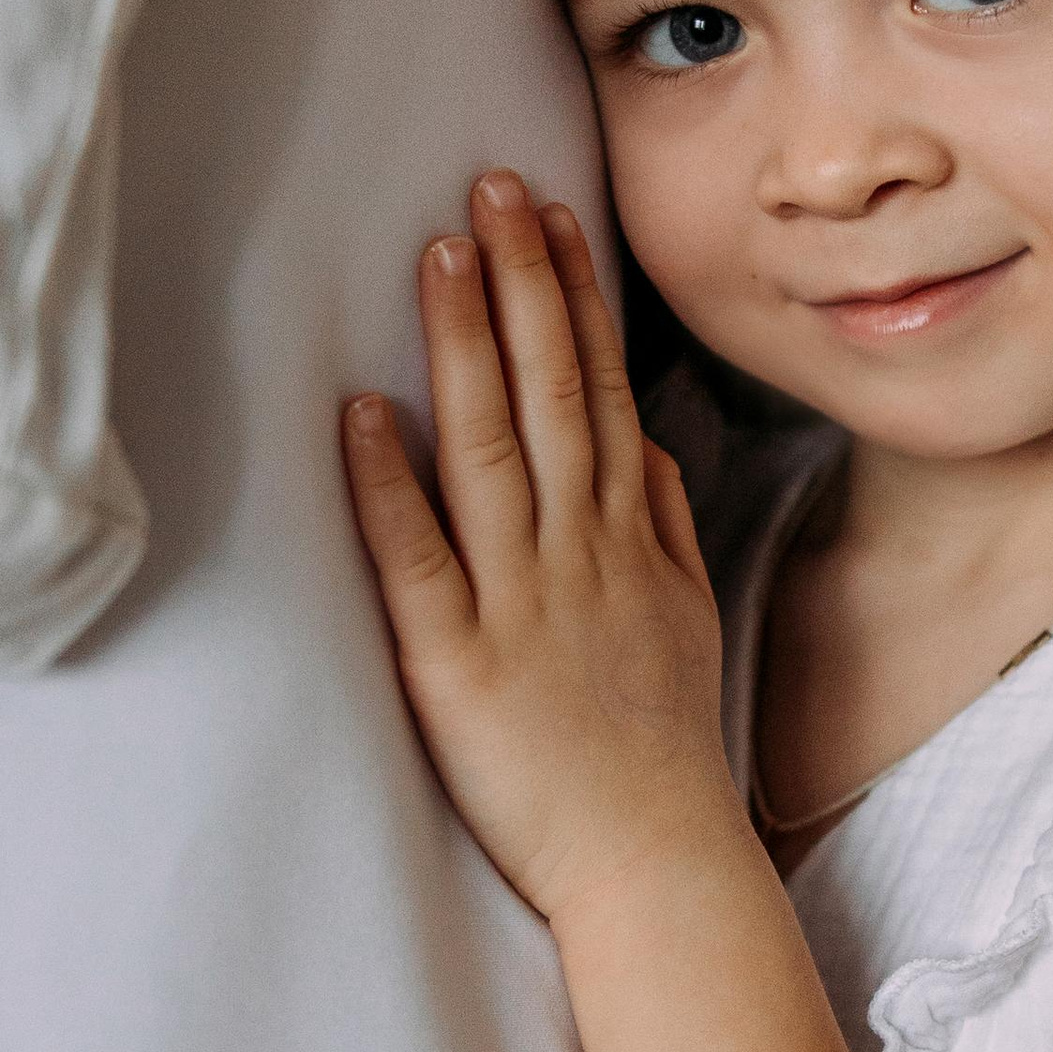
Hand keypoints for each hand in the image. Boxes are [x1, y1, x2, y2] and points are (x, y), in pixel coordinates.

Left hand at [342, 171, 744, 923]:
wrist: (659, 867)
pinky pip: (419, 559)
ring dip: (465, 345)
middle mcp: (579, 553)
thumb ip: (668, 530)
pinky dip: (390, 483)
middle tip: (491, 184)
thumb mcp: (687, 623)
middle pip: (550, 393)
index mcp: (630, 539)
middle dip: (520, 281)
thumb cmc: (665, 754)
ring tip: (439, 252)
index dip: (574, 297)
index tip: (551, 216)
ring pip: (491, 449)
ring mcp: (522, 604)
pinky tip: (365, 411)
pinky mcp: (460, 667)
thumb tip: (648, 452)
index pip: (600, 390)